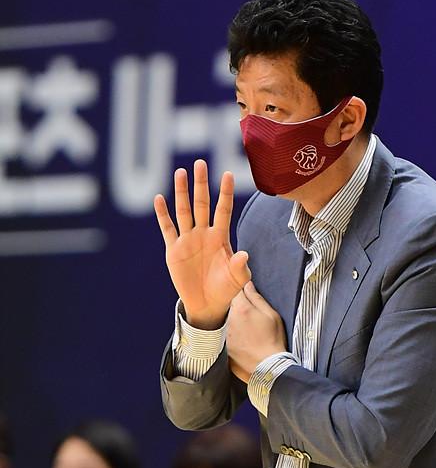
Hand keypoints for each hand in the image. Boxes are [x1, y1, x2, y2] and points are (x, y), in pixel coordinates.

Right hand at [154, 159, 251, 329]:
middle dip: (201, 184)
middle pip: (202, 204)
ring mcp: (188, 240)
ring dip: (182, 192)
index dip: (225, 193)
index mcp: (220, 237)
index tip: (228, 174)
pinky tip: (160, 199)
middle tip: (201, 163)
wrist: (207, 304)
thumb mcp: (238, 280)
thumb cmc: (226, 290)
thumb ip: (241, 267)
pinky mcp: (174, 250)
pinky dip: (163, 214)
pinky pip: (167, 228)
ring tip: (181, 172)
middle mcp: (203, 234)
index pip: (223, 210)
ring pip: (184, 211)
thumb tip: (244, 255)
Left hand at [226, 281, 286, 382]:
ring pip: (226, 319)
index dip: (241, 291)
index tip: (247, 295)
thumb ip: (257, 298)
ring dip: (234, 320)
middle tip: (250, 315)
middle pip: (228, 305)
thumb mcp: (272, 315)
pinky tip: (245, 340)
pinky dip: (233, 334)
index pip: (235, 291)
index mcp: (242, 309)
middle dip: (237, 306)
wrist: (268, 367)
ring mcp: (225, 333)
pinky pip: (226, 334)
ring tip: (249, 330)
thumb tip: (247, 285)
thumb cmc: (274, 340)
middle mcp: (229, 319)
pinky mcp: (224, 345)